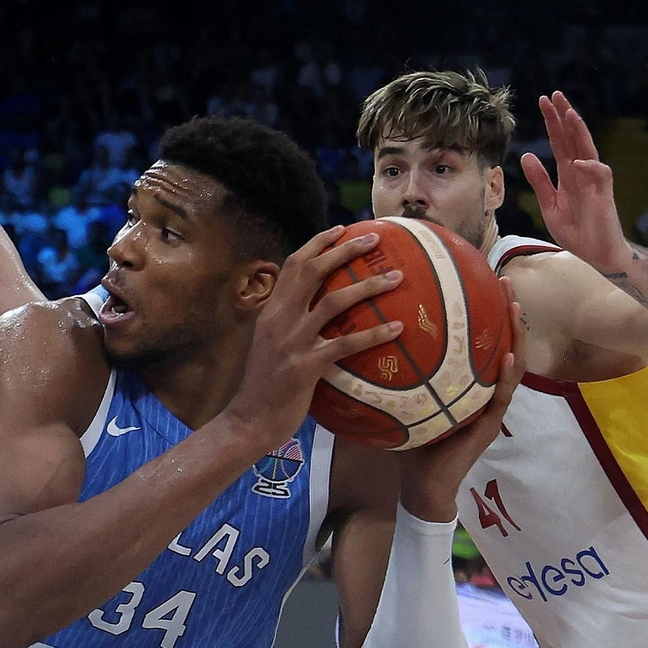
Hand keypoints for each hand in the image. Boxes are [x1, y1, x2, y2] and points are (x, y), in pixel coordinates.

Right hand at [224, 227, 404, 452]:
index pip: (293, 264)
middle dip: (344, 250)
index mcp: (271, 311)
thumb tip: (315, 307)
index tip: (341, 228)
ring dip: (367, 285)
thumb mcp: (270, 344)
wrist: (250, 419)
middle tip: (374, 239)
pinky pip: (345, 343)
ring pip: (333, 301)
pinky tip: (397, 328)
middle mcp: (279, 319)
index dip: (317, 243)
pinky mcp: (306, 366)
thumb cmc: (265, 385)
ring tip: (397, 277)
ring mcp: (292, 341)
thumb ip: (288, 322)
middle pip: (313, 271)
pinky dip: (373, 334)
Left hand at [395, 279, 527, 521]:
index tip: (474, 276)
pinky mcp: (490, 424)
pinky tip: (511, 355)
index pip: (474, 338)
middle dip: (506, 311)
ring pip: (511, 363)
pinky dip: (509, 375)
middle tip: (505, 279)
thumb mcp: (398, 397)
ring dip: (517, 335)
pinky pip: (503, 396)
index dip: (478, 310)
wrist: (420, 483)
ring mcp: (489, 405)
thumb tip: (356, 332)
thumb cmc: (409, 439)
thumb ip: (389, 369)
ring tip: (516, 308)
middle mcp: (480, 388)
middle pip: (500, 342)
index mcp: (462, 380)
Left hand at [521, 92, 629, 272]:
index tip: (543, 102)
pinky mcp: (604, 195)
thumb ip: (540, 181)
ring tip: (570, 114)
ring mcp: (594, 182)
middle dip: (564, 117)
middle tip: (554, 95)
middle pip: (573, 139)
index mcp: (567, 174)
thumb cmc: (577, 231)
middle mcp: (581, 172)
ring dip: (580, 132)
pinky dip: (590, 167)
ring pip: (588, 150)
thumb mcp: (549, 205)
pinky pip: (601, 175)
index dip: (552, 122)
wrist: (597, 254)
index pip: (559, 142)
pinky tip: (578, 161)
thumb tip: (526, 155)